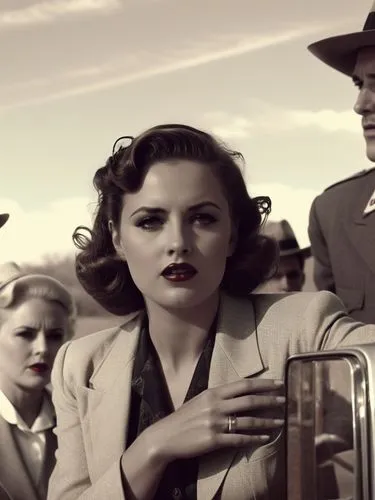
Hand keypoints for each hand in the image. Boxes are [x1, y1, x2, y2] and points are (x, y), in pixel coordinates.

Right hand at [143, 378, 284, 463]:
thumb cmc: (184, 417)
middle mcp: (216, 405)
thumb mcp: (200, 400)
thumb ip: (219, 396)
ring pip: (248, 420)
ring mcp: (215, 423)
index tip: (278, 383)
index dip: (263, 384)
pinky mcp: (214, 440)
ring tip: (281, 421)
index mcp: (213, 392)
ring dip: (267, 421)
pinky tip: (266, 438)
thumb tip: (239, 393)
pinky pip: (240, 439)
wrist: (166, 436)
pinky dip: (255, 438)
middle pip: (249, 400)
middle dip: (270, 400)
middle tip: (285, 400)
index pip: (243, 385)